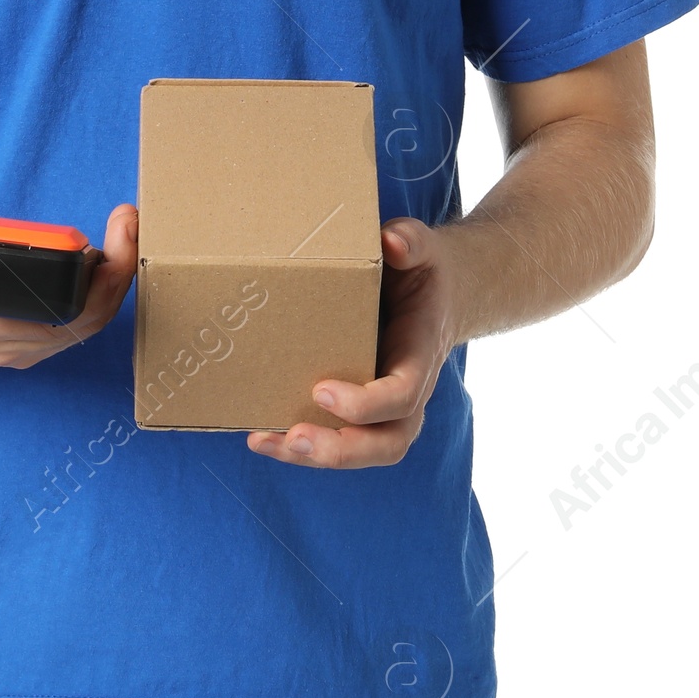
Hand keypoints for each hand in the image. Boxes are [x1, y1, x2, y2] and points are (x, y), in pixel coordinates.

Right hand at [0, 198, 138, 366]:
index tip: (116, 232)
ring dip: (111, 282)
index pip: (64, 314)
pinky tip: (102, 258)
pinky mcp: (27, 342)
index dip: (102, 277)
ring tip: (121, 233)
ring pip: (87, 325)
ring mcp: (21, 348)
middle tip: (127, 222)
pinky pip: (75, 324)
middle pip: (89, 320)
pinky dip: (96, 293)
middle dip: (119, 272)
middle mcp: (10, 346)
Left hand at [246, 216, 462, 468]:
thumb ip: (410, 242)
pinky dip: (299, 443)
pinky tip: (260, 434)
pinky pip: (338, 437)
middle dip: (340, 450)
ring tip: (264, 441)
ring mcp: (386, 405)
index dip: (367, 403)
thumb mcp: (422, 248)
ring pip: (362, 450)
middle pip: (387, 442)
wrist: (438, 293)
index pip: (404, 394)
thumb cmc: (422, 270)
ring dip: (312, 455)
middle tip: (294, 438)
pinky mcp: (361, 406)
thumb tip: (390, 242)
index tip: (322, 390)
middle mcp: (409, 390)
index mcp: (421, 354)